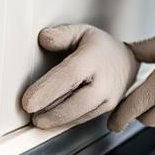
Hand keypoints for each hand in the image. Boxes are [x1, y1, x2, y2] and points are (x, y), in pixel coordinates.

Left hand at [22, 24, 138, 128]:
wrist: (126, 62)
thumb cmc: (100, 48)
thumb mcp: (81, 32)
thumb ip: (62, 35)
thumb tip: (44, 39)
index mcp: (94, 57)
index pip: (70, 75)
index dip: (48, 89)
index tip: (28, 101)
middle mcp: (104, 80)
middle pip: (78, 102)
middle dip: (53, 113)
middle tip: (33, 117)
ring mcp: (108, 97)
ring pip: (81, 114)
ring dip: (58, 121)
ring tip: (40, 120)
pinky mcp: (107, 109)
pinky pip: (85, 118)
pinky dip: (67, 122)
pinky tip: (52, 121)